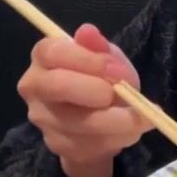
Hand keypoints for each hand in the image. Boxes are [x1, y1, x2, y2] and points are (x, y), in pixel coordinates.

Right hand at [16, 23, 151, 176]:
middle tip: (126, 94)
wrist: (98, 122)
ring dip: (117, 120)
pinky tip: (129, 131)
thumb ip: (99, 47)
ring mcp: (42, 119)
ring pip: (79, 122)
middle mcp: (34, 86)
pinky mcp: (56, 145)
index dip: (87, 60)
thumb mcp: (107, 59)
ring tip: (141, 115)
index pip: (53, 53)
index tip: (116, 70)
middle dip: (97, 90)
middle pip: (57, 86)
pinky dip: (117, 138)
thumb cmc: (100, 79)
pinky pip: (89, 144)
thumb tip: (87, 31)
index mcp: (44, 56)